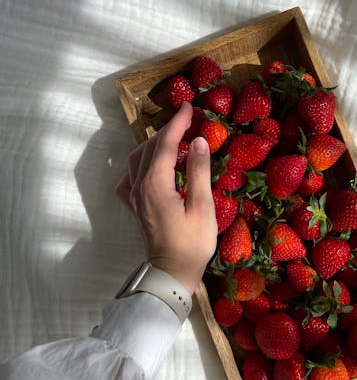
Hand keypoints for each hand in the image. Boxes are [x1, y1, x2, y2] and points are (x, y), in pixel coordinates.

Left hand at [116, 102, 216, 294]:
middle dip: (166, 131)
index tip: (189, 107)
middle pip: (148, 148)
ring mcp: (134, 198)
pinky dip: (140, 165)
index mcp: (155, 184)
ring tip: (173, 140)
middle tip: (186, 121)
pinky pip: (130, 178)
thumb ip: (199, 171)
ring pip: (137, 160)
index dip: (177, 123)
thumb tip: (199, 141)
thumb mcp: (202, 207)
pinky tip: (151, 167)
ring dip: (153, 145)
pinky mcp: (136, 207)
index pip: (165, 144)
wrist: (172, 273)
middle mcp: (139, 187)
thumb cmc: (192, 244)